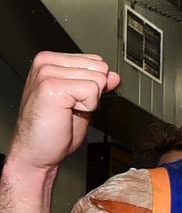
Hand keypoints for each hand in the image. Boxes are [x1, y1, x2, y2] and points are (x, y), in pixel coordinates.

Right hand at [9, 52, 119, 170]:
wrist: (37, 151)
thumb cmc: (54, 129)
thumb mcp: (83, 101)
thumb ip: (98, 85)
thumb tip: (114, 76)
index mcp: (51, 62)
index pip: (96, 61)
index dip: (95, 84)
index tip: (77, 99)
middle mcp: (47, 63)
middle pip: (99, 68)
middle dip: (94, 92)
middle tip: (72, 107)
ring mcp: (47, 73)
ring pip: (97, 79)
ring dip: (89, 101)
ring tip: (68, 110)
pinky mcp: (51, 87)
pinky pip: (92, 91)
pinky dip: (87, 107)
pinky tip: (67, 112)